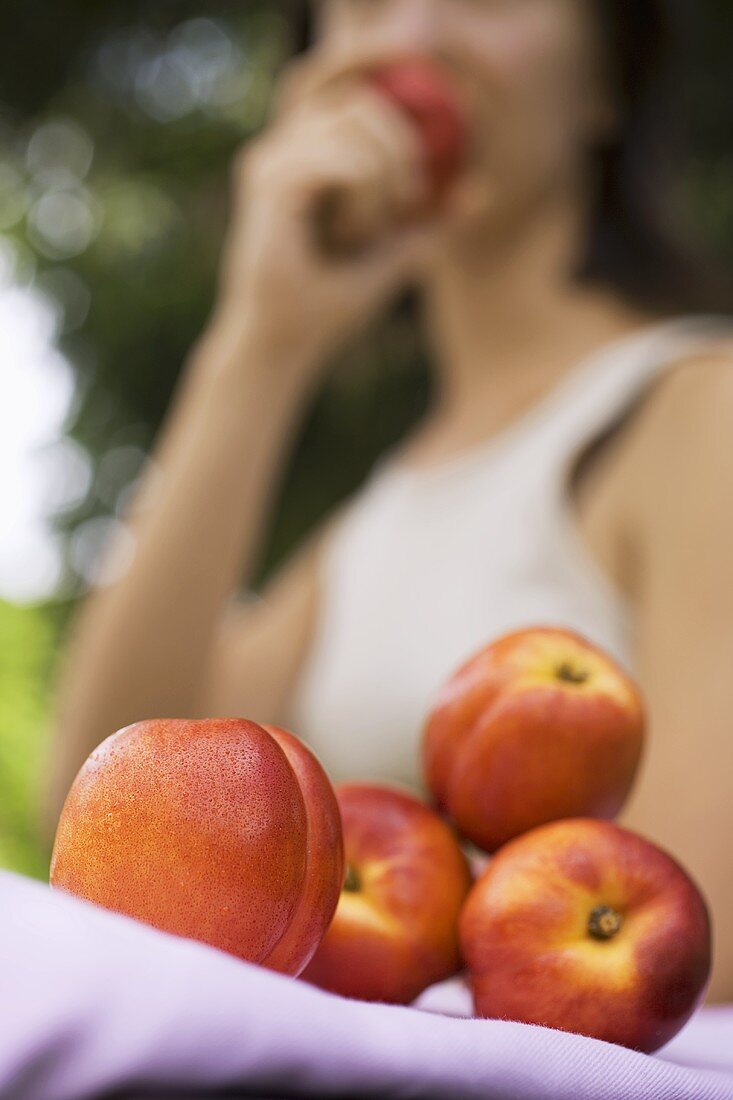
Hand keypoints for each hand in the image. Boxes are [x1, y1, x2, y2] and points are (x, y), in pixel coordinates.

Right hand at [212, 48, 434, 386]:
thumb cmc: (328, 307)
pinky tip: (350, 235)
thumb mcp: (394, 253)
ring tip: (365, 232)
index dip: (405, 144)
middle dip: (401, 155)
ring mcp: (272, 160)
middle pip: (366, 103)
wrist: (284, 348)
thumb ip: (428, 219)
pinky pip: (346, 161)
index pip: (369, 105)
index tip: (408, 205)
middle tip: (398, 213)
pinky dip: (365, 199)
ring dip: (382, 180)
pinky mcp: (270, 184)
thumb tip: (481, 189)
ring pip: (357, 124)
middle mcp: (283, 147)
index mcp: (305, 156)